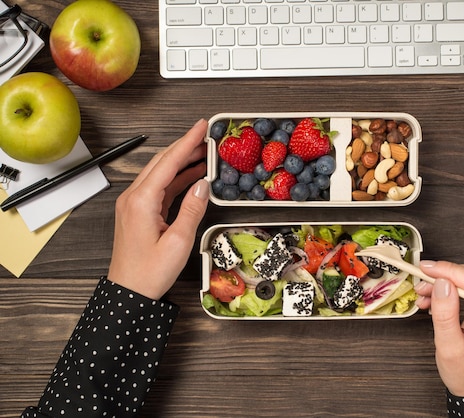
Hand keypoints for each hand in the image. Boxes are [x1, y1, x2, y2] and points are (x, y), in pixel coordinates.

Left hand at [107, 119, 209, 299]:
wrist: (128, 293)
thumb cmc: (149, 273)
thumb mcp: (178, 242)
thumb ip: (192, 209)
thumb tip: (203, 185)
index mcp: (141, 201)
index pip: (168, 162)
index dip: (187, 142)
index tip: (201, 126)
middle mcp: (133, 198)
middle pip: (161, 162)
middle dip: (185, 146)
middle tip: (206, 135)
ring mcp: (134, 204)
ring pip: (160, 173)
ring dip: (181, 161)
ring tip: (204, 152)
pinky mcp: (138, 212)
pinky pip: (159, 187)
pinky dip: (176, 178)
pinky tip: (192, 175)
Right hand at [414, 260, 463, 396]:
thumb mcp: (450, 348)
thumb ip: (445, 315)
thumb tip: (441, 283)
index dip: (452, 272)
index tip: (427, 268)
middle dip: (448, 275)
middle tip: (422, 281)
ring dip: (448, 281)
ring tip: (425, 293)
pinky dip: (453, 288)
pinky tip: (435, 298)